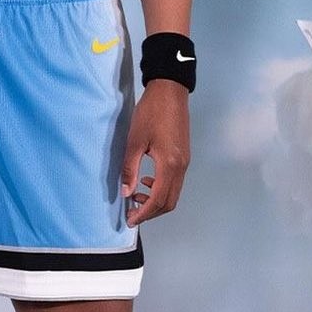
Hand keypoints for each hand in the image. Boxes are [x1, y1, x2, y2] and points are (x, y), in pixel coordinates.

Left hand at [120, 79, 189, 225]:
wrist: (170, 91)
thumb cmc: (151, 112)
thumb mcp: (134, 141)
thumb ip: (130, 169)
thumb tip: (126, 193)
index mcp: (169, 165)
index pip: (158, 200)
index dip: (144, 213)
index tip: (131, 220)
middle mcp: (181, 167)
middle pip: (169, 202)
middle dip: (151, 212)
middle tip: (132, 213)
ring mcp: (185, 162)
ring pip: (173, 192)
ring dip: (156, 200)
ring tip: (136, 196)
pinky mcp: (184, 156)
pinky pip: (175, 181)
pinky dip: (161, 188)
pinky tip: (146, 180)